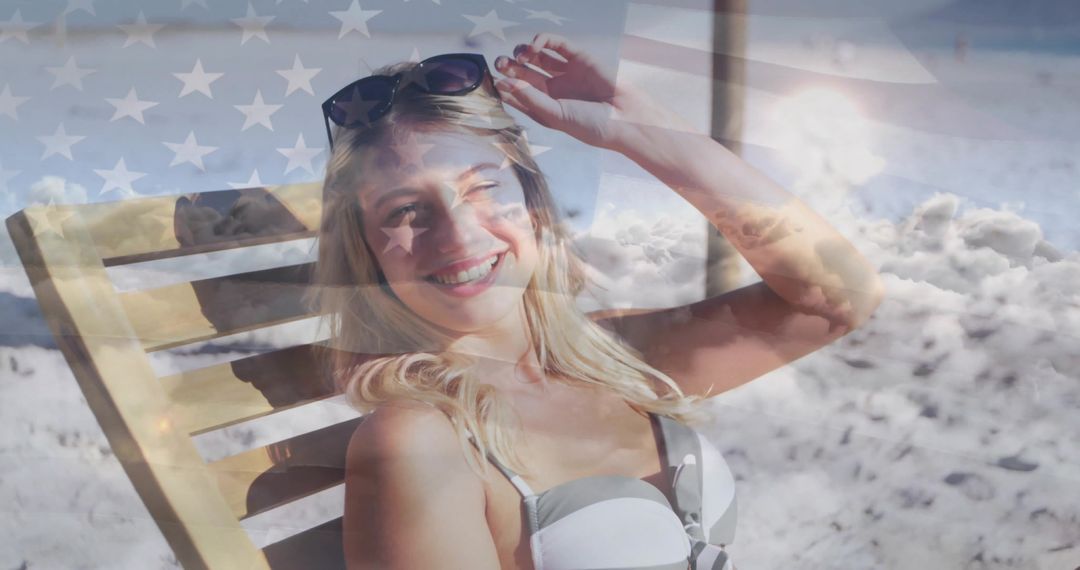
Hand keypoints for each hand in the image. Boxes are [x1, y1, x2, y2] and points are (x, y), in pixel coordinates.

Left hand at [492, 33, 659, 151]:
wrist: (624, 118)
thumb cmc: (591, 125)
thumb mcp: (555, 115)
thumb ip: (530, 99)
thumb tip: (504, 84)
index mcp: (545, 106)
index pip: (517, 92)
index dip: (504, 85)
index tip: (494, 80)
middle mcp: (553, 89)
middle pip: (524, 72)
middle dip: (510, 66)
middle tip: (500, 63)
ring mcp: (566, 72)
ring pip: (537, 56)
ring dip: (523, 52)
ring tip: (520, 56)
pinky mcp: (578, 58)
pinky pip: (557, 45)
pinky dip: (543, 40)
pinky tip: (534, 45)